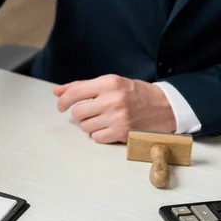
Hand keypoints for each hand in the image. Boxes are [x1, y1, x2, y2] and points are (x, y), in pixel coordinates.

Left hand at [54, 75, 176, 142]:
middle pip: (77, 113)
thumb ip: (82, 86)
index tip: (61, 106)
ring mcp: (118, 118)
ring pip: (85, 127)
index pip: (74, 93)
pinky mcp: (122, 133)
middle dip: (81, 114)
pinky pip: (96, 137)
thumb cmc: (134, 94)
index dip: (63, 101)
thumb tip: (56, 91)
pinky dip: (100, 134)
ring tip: (104, 118)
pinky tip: (110, 127)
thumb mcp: (111, 83)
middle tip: (91, 111)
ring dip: (90, 124)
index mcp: (109, 83)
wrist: (164, 107)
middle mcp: (113, 100)